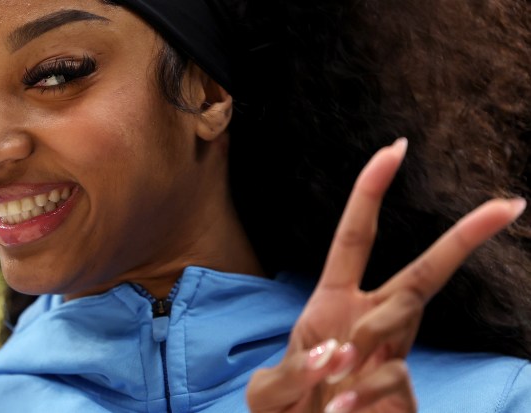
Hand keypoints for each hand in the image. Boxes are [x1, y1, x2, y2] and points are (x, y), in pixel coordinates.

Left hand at [246, 138, 525, 412]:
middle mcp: (371, 321)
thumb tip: (338, 358)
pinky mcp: (404, 391)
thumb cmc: (290, 411)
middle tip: (508, 206)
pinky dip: (358, 395)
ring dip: (360, 345)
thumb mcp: (270, 392)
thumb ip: (291, 374)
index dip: (370, 194)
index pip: (356, 239)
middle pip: (422, 274)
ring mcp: (392, 356)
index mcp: (335, 303)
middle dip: (462, 238)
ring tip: (328, 395)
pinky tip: (340, 412)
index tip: (395, 150)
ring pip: (401, 318)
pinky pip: (390, 377)